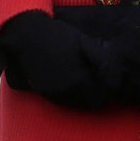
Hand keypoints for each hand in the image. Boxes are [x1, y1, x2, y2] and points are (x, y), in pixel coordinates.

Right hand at [0, 11, 115, 109]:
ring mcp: (52, 93)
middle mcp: (66, 91)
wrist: (28, 36)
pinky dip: (66, 94)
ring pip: (73, 103)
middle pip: (86, 104)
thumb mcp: (83, 41)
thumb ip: (99, 58)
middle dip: (93, 95)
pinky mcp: (42, 91)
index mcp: (79, 79)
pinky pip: (59, 99)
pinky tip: (67, 80)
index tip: (105, 85)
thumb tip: (111, 72)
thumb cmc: (58, 35)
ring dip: (80, 96)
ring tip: (82, 81)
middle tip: (95, 82)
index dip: (104, 93)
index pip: (98, 99)